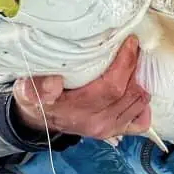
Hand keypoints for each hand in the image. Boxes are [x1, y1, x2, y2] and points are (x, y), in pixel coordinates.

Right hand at [12, 35, 151, 140]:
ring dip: (141, 81)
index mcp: (79, 110)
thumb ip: (36, 87)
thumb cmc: (38, 98)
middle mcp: (98, 122)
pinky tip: (137, 88)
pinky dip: (144, 105)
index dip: (125, 63)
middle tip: (135, 47)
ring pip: (139, 103)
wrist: (39, 118)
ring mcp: (109, 129)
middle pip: (130, 93)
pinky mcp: (115, 132)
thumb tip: (54, 81)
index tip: (130, 42)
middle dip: (136, 68)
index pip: (112, 86)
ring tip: (137, 61)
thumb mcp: (28, 90)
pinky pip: (140, 122)